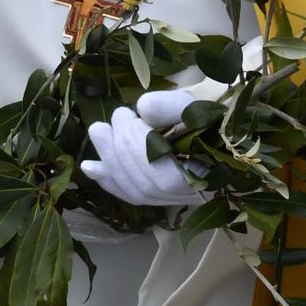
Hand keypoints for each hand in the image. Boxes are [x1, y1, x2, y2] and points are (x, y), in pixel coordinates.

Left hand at [82, 90, 203, 209]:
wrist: (215, 134)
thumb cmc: (206, 118)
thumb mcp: (192, 106)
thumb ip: (171, 106)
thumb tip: (143, 106)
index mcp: (209, 173)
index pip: (167, 173)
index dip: (140, 143)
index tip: (127, 113)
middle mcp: (194, 194)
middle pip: (148, 183)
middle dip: (121, 149)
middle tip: (110, 120)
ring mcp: (178, 200)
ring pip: (139, 192)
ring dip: (111, 162)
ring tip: (97, 132)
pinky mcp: (162, 199)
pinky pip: (134, 196)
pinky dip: (110, 180)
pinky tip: (90, 168)